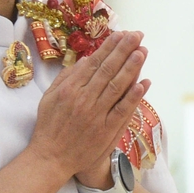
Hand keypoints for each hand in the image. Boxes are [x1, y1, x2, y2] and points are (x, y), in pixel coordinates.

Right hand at [25, 30, 148, 185]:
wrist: (51, 158)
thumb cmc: (49, 126)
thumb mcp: (49, 98)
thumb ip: (66, 78)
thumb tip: (85, 60)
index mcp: (70, 89)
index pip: (94, 63)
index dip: (109, 48)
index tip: (121, 35)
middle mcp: (84, 99)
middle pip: (108, 70)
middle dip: (124, 51)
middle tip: (137, 35)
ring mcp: (96, 115)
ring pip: (117, 87)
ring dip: (131, 68)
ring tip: (142, 51)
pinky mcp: (106, 131)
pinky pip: (122, 111)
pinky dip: (133, 97)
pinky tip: (144, 83)